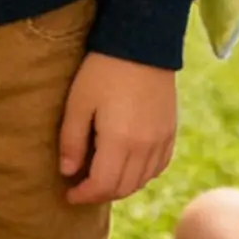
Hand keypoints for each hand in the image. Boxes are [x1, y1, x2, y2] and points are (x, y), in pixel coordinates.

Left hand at [59, 52, 178, 204]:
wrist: (141, 42)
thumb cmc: (103, 69)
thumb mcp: (79, 101)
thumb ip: (72, 140)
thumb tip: (67, 172)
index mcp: (120, 142)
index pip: (102, 186)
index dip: (84, 195)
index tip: (69, 194)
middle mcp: (144, 148)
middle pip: (123, 187)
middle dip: (100, 193)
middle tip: (82, 188)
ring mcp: (161, 140)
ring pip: (142, 180)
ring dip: (121, 186)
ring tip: (102, 178)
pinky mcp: (170, 131)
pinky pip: (158, 166)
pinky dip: (142, 175)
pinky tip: (129, 167)